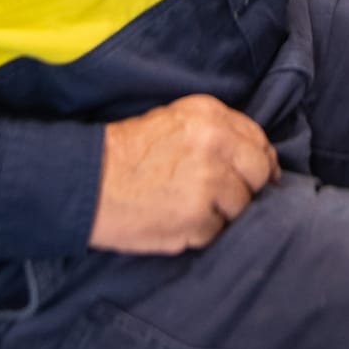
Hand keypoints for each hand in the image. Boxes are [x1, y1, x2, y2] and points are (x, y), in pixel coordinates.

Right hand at [88, 94, 279, 253]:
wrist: (87, 182)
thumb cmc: (125, 154)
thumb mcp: (172, 120)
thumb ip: (215, 132)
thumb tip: (255, 156)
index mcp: (209, 115)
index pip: (258, 140)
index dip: (259, 161)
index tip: (255, 176)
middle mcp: (215, 143)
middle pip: (260, 172)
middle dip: (248, 188)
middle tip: (224, 197)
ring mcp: (210, 182)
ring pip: (243, 206)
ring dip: (223, 213)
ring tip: (189, 208)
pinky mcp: (199, 218)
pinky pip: (219, 231)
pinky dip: (204, 232)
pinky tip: (178, 222)